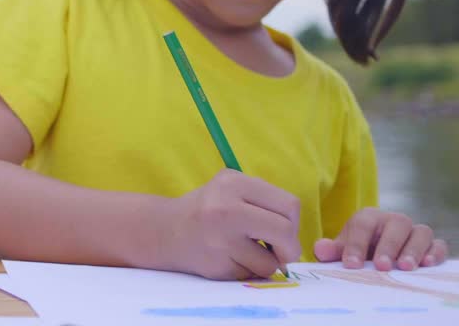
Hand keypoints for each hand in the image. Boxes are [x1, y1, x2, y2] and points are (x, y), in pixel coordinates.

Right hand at [160, 169, 301, 280]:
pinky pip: (252, 274)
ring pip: (270, 261)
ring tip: (244, 251)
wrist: (164, 231)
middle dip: (289, 247)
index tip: (283, 231)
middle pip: (285, 231)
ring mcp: (220, 238)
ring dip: (265, 262)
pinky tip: (229, 258)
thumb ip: (263, 201)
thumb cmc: (207, 209)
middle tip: (281, 252)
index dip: (293, 222)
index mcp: (233, 183)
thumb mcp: (230, 189)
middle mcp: (225, 208)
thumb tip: (295, 233)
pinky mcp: (216, 264)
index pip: (288, 205)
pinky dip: (247, 270)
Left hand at [314, 207, 447, 270]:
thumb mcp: (342, 251)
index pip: (363, 224)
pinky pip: (438, 244)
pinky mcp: (432, 245)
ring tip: (405, 267)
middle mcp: (394, 221)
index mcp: (369, 218)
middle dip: (389, 246)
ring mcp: (414, 232)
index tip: (350, 265)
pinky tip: (428, 264)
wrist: (377, 255)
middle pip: (396, 225)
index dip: (355, 244)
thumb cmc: (358, 252)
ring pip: (420, 232)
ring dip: (414, 249)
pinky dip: (436, 252)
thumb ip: (331, 250)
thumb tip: (321, 249)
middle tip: (382, 266)